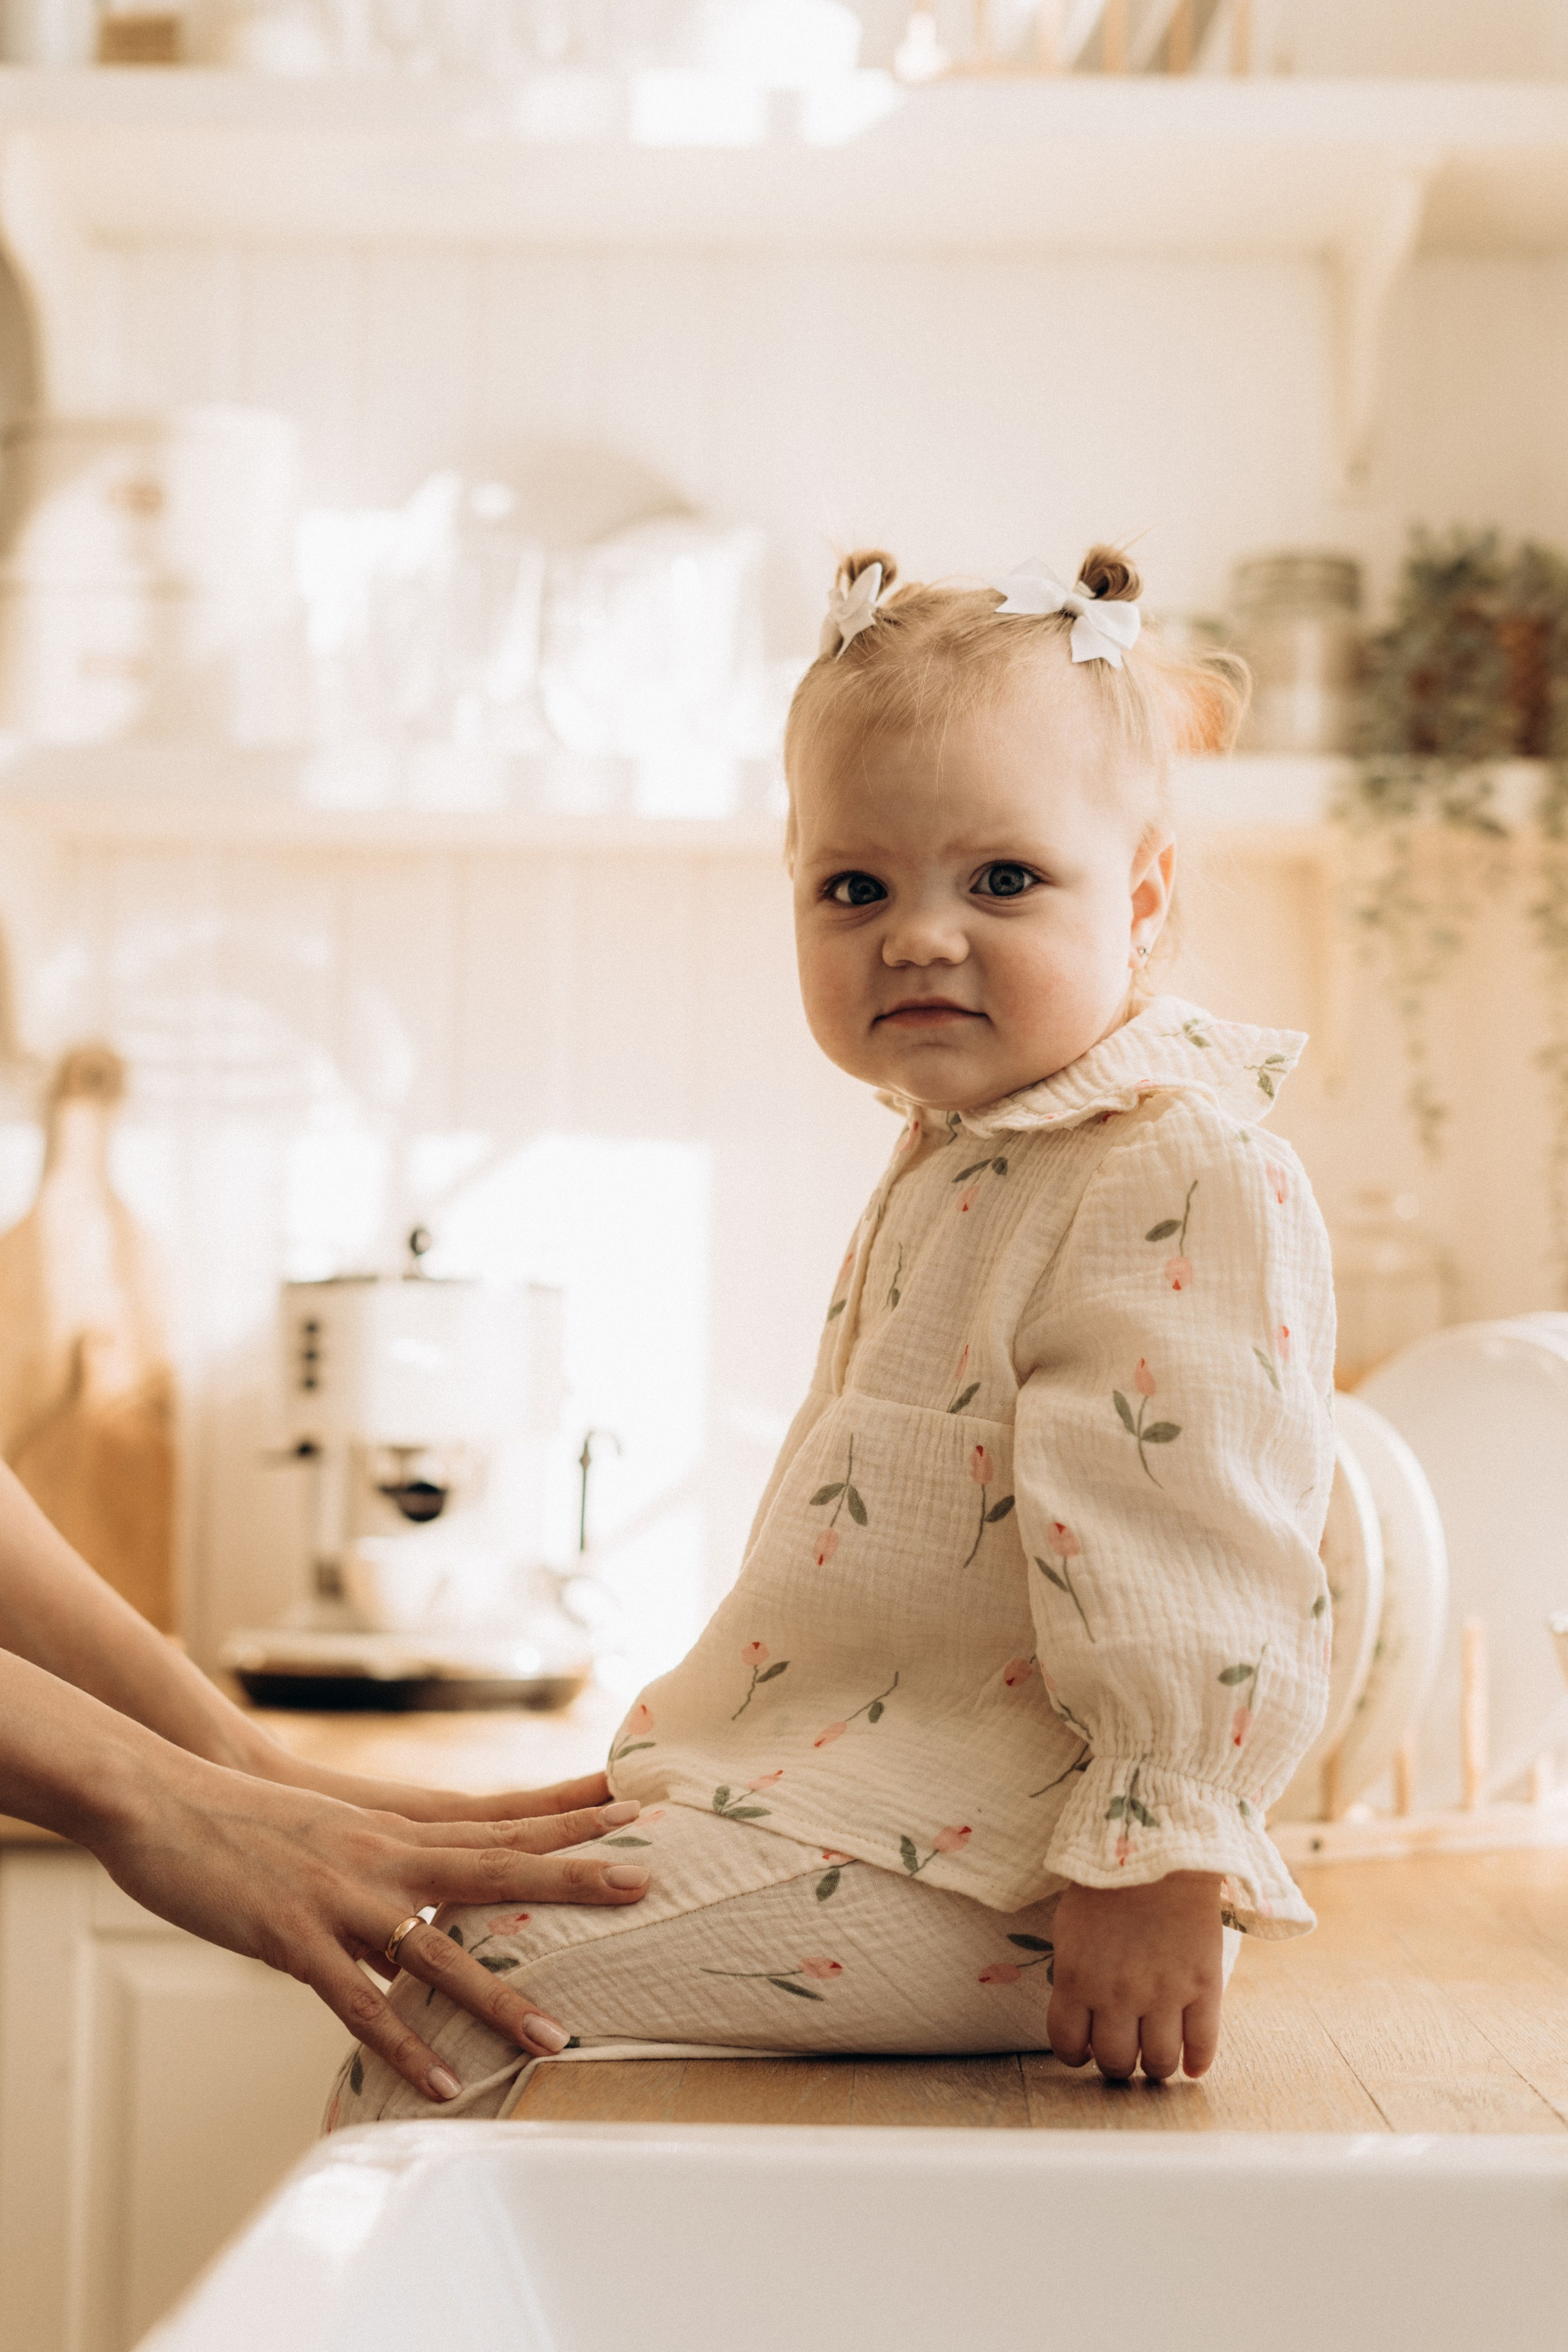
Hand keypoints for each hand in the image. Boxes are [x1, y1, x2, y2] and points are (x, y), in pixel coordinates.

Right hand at [96, 1745, 652, 2103]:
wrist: (164, 1797)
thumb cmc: (246, 1817)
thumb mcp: (333, 1826)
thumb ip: (384, 1853)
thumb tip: (423, 1882)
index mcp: (395, 1824)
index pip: (500, 1817)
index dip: (568, 1813)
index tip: (633, 1804)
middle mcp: (383, 1853)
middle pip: (497, 1864)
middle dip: (573, 1877)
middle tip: (645, 1883)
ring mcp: (342, 1896)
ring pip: (438, 1950)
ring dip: (498, 1996)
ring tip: (556, 2036)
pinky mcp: (295, 1937)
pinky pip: (361, 2003)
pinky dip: (404, 2044)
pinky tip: (442, 2083)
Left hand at [1047, 1871, 1222, 2081]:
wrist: (1161, 1851)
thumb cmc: (1107, 1887)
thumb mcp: (1069, 1929)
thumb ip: (1071, 1976)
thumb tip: (1078, 2020)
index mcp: (1077, 1978)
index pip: (1068, 2046)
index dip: (1075, 2055)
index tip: (1085, 2049)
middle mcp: (1118, 1994)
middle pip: (1116, 2062)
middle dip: (1117, 2064)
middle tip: (1124, 2049)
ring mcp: (1164, 1993)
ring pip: (1159, 2062)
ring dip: (1155, 2066)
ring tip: (1156, 2053)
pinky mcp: (1204, 1986)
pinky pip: (1203, 2044)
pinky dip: (1198, 2062)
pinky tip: (1193, 2063)